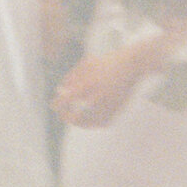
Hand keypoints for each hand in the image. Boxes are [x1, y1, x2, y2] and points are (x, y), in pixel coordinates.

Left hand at [52, 29, 182, 126]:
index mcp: (90, 83)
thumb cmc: (108, 62)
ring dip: (80, 123)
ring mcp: (110, 104)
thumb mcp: (87, 63)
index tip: (53, 105)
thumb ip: (72, 77)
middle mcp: (99, 96)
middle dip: (67, 117)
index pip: (69, 99)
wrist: (133, 65)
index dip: (58, 104)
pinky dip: (94, 123)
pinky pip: (103, 122)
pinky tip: (89, 120)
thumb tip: (60, 90)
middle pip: (77, 116)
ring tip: (74, 119)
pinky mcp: (118, 108)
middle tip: (63, 114)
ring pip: (91, 123)